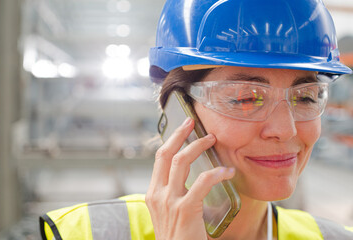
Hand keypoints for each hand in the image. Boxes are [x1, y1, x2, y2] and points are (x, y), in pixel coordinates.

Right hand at [146, 117, 234, 239]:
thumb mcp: (168, 212)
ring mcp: (169, 201)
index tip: (183, 128)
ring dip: (198, 146)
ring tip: (212, 140)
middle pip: (166, 154)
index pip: (159, 158)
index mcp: (152, 194)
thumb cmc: (177, 236)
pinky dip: (217, 173)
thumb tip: (189, 177)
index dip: (171, 140)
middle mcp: (157, 194)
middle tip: (193, 123)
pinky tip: (228, 172)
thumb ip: (173, 194)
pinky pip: (202, 182)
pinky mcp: (185, 209)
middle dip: (180, 134)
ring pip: (181, 161)